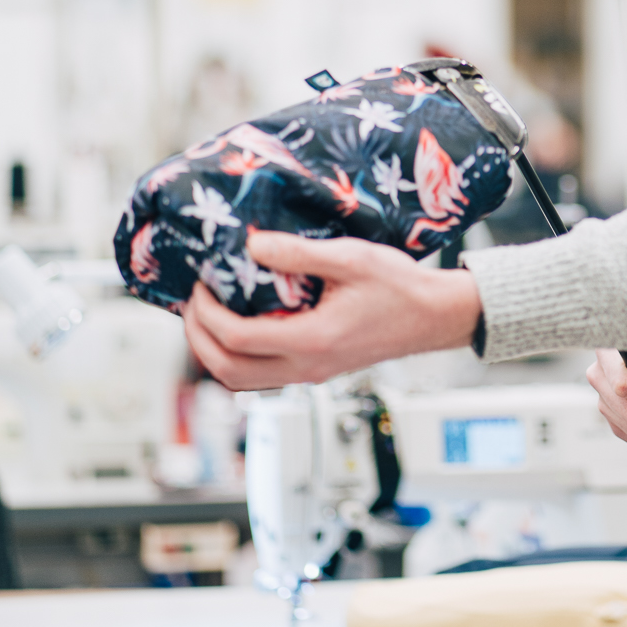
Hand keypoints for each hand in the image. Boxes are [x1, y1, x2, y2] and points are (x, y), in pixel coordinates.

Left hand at [182, 231, 480, 389]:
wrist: (434, 316)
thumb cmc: (401, 288)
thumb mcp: (350, 258)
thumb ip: (298, 253)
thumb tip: (253, 245)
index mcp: (312, 341)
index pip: (237, 339)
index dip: (206, 315)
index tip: (199, 288)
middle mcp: (307, 366)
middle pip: (228, 372)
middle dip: (198, 340)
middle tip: (191, 305)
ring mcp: (311, 373)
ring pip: (242, 381)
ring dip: (214, 353)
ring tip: (206, 318)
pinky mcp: (316, 370)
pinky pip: (262, 376)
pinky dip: (238, 357)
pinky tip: (240, 326)